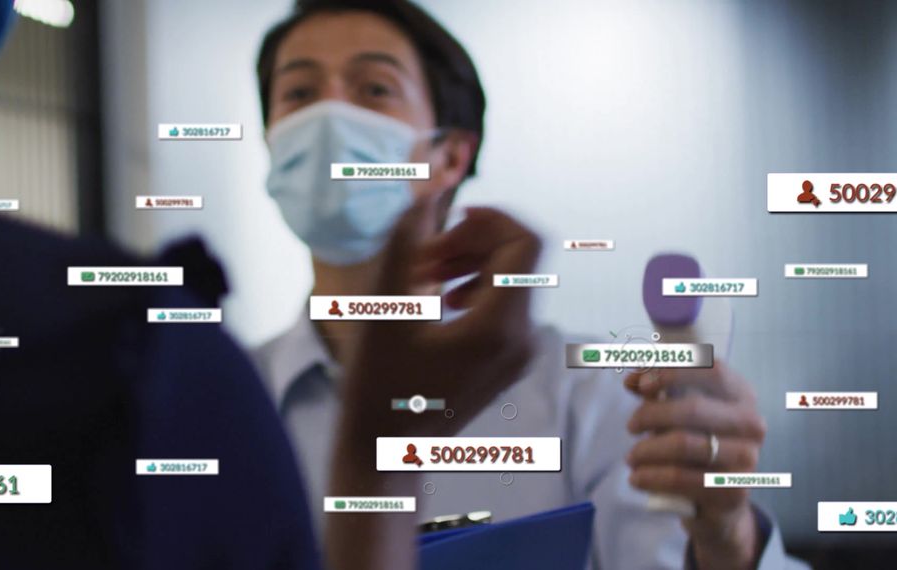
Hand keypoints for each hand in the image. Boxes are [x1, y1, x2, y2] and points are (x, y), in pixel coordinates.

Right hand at [324, 197, 540, 569]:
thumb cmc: (377, 386)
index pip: (524, 242)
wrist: (386, 451)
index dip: (490, 218)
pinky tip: (438, 299)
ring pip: (511, 279)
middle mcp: (523, 340)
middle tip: (420, 256)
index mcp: (499, 328)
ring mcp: (520, 353)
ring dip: (470, 262)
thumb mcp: (385, 307)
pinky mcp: (509, 359)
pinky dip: (475, 287)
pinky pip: (505, 304)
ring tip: (422, 276)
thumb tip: (424, 191)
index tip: (446, 221)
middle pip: (517, 258)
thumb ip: (405, 242)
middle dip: (470, 242)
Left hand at [623, 361, 765, 569]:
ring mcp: (746, 458)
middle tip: (631, 426)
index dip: (672, 372)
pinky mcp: (733, 491)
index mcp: (741, 395)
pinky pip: (680, 478)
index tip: (641, 385)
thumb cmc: (696, 444)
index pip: (711, 370)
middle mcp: (750, 424)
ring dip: (646, 449)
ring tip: (632, 457)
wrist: (719, 499)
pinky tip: (636, 478)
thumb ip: (655, 391)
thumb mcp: (678, 412)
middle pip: (692, 408)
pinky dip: (650, 476)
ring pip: (683, 444)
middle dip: (651, 415)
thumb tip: (633, 380)